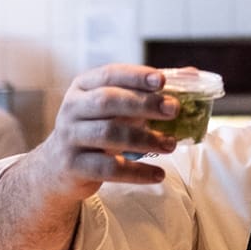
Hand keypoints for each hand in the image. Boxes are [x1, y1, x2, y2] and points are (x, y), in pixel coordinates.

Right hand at [33, 64, 179, 200]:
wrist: (58, 166)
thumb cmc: (97, 129)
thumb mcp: (115, 107)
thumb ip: (149, 92)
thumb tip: (192, 75)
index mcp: (83, 86)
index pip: (110, 75)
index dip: (137, 77)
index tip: (163, 80)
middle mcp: (72, 108)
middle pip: (108, 102)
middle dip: (143, 104)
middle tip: (173, 110)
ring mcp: (70, 137)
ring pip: (108, 135)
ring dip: (145, 139)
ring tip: (171, 145)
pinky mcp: (73, 165)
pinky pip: (107, 169)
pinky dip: (136, 172)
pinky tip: (159, 174)